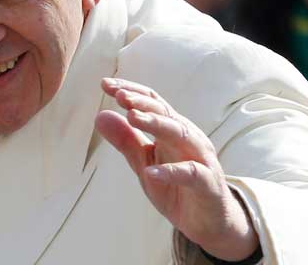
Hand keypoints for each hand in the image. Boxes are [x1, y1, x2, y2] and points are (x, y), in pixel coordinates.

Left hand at [95, 77, 258, 261]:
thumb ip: (126, 141)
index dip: (130, 92)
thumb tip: (100, 115)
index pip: (152, 103)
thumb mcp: (144, 164)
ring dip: (156, 124)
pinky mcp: (208, 183)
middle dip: (141, 103)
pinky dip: (171, 171)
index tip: (105, 84)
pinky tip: (151, 172)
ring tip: (132, 117)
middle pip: (165, 112)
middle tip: (118, 96)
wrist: (208, 222)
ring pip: (180, 134)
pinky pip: (190, 173)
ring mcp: (200, 158)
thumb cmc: (176, 188)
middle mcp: (188, 137)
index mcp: (171, 130)